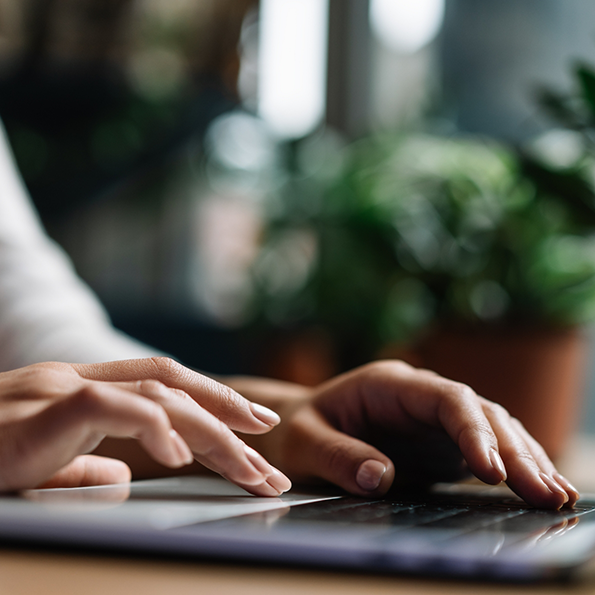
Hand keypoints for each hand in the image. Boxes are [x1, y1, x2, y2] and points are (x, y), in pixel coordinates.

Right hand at [0, 358, 290, 495]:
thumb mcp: (39, 461)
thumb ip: (84, 463)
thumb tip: (125, 475)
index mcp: (83, 389)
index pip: (164, 383)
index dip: (214, 399)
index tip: (255, 425)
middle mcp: (78, 379)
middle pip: (174, 386)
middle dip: (229, 415)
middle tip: (271, 445)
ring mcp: (58, 389)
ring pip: (156, 394)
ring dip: (211, 431)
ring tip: (250, 466)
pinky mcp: (39, 411)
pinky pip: (110, 409)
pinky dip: (153, 427)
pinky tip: (181, 456)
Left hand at [232, 360, 578, 508]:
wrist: (299, 428)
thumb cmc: (298, 430)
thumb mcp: (304, 442)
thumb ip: (337, 455)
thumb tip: (380, 477)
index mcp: (389, 385)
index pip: (445, 399)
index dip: (474, 430)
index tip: (492, 470)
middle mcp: (419, 396)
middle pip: (479, 412)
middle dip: (514, 450)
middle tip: (544, 492)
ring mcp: (433, 418)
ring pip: (491, 428)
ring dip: (525, 458)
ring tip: (556, 495)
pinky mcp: (439, 442)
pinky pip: (484, 449)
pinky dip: (512, 466)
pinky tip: (538, 489)